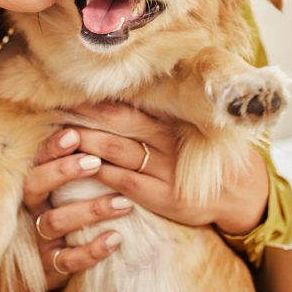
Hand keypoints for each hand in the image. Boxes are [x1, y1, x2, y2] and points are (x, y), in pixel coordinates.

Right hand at [12, 127, 134, 291]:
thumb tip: (105, 118)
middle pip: (35, 186)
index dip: (52, 147)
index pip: (36, 160)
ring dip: (90, 210)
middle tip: (94, 162)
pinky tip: (115, 239)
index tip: (74, 134)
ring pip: (56, 222)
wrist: (46, 267)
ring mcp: (39, 240)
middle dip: (63, 172)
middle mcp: (30, 210)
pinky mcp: (50, 268)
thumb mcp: (67, 188)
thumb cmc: (67, 213)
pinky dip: (92, 250)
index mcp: (33, 185)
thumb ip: (79, 160)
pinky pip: (69, 261)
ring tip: (124, 203)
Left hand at [64, 102, 270, 234]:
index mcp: (168, 122)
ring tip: (58, 137)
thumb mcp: (182, 132)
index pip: (126, 107)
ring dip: (85, 142)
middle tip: (54, 111)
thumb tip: (113, 101)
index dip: (96, 102)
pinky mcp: (163, 196)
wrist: (237, 193)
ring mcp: (164, 169)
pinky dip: (99, 173)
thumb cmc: (199, 158)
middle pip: (117, 124)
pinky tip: (79, 167)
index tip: (68, 95)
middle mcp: (166, 141)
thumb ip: (153, 118)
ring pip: (116, 150)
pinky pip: (123, 181)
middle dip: (84, 118)